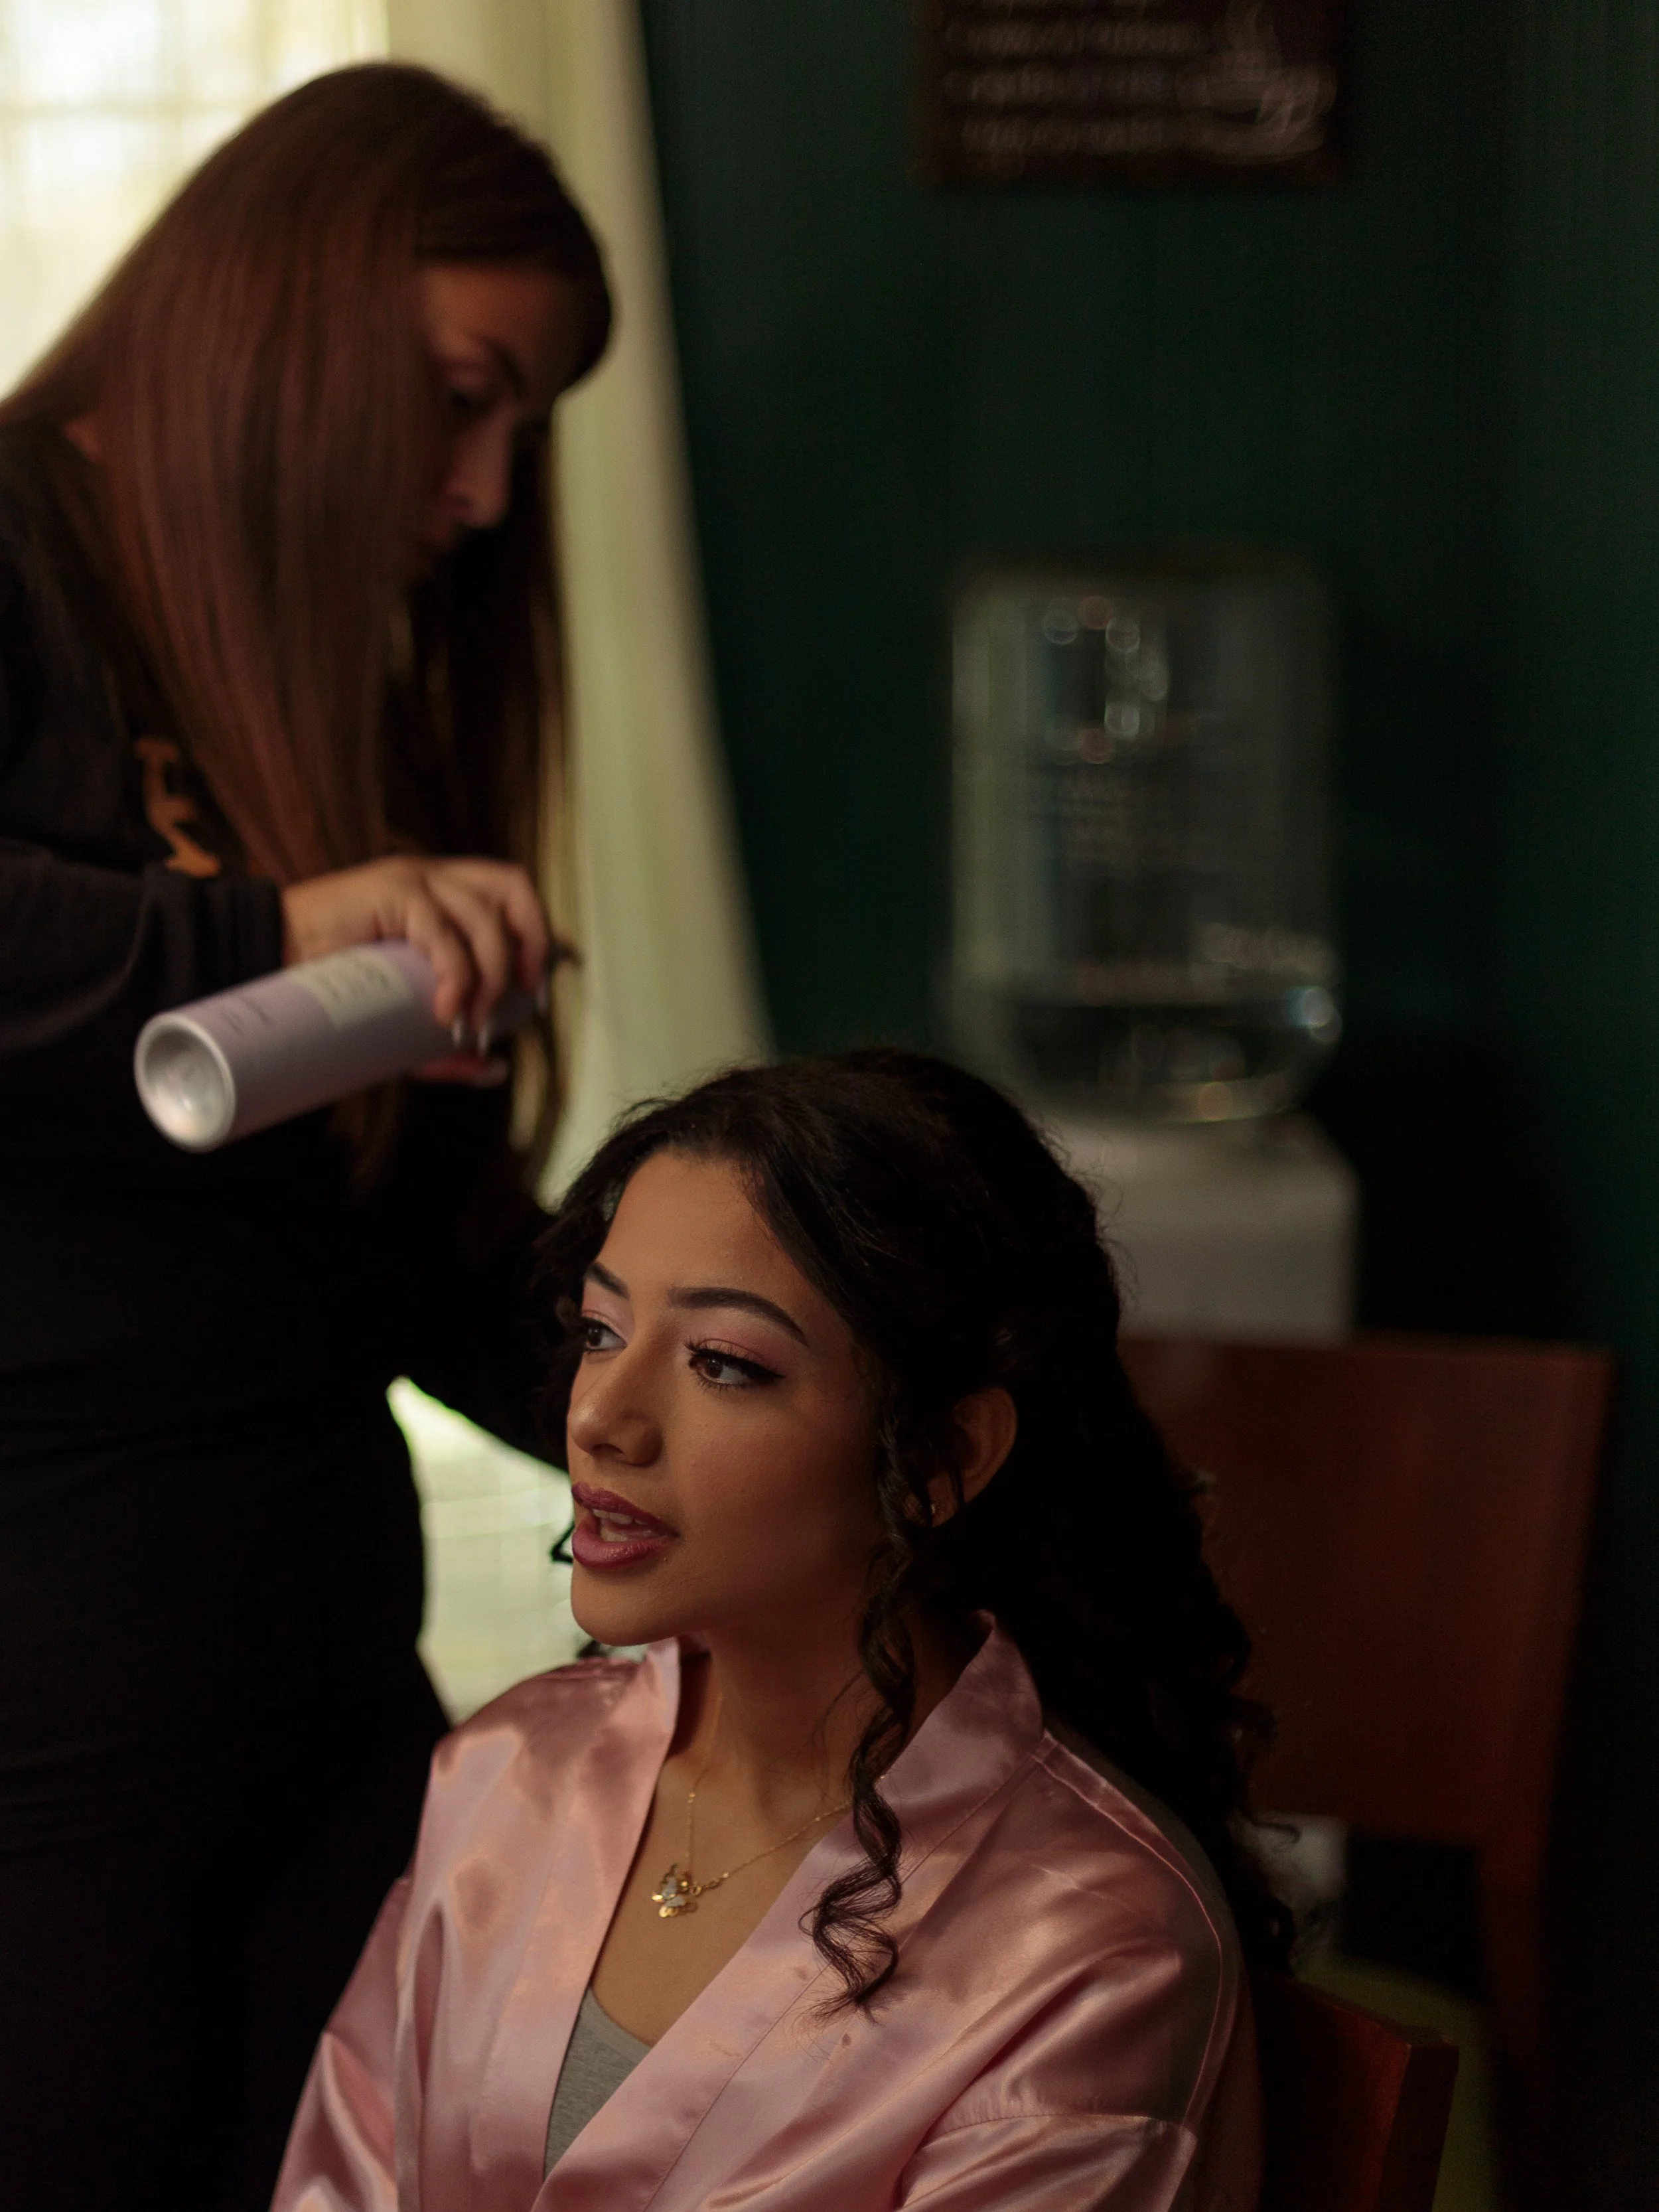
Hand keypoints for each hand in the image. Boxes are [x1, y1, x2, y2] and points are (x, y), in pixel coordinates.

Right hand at [279, 856, 552, 1043]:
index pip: (512, 896)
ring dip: (493, 975)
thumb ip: (445, 1046)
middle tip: (521, 998)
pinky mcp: (392, 890)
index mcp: (444, 897)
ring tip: (471, 1021)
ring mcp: (414, 880)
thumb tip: (495, 1069)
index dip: (538, 936)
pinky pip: (444, 932)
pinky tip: (445, 1011)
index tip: (536, 991)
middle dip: (532, 944)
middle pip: (513, 888)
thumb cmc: (332, 992)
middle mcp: (435, 879)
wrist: (265, 959)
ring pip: (485, 917)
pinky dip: (457, 975)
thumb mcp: (400, 1022)